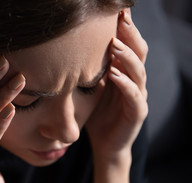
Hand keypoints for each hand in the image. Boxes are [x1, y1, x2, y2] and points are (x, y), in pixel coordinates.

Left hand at [85, 9, 147, 163]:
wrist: (104, 143)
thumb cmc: (97, 114)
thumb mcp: (91, 88)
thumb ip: (90, 70)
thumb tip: (70, 50)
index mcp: (124, 73)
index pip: (128, 45)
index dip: (124, 28)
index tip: (116, 11)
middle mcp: (134, 81)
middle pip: (138, 52)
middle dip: (130, 34)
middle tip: (121, 16)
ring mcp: (138, 97)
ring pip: (139, 71)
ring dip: (127, 56)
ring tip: (115, 43)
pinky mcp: (137, 113)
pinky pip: (134, 97)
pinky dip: (125, 85)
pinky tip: (114, 75)